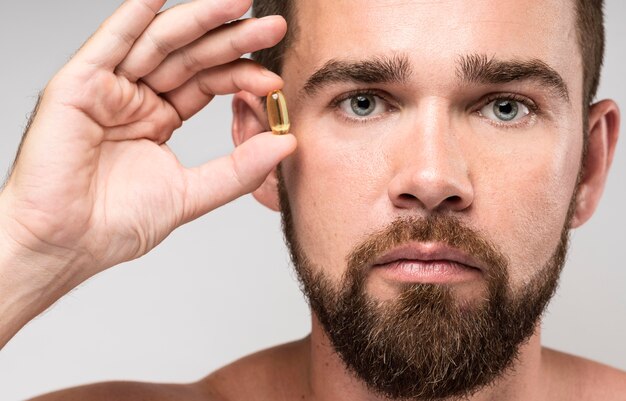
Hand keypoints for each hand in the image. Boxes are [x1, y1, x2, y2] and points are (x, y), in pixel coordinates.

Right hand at [0, 0, 295, 286]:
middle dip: (232, 39)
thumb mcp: (190, 193)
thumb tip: (286, 145)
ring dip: (199, 19)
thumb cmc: (114, 224)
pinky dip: (134, 15)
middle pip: (191, 57)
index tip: (276, 80)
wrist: (64, 246)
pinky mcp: (79, 86)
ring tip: (238, 3)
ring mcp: (108, 88)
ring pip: (159, 43)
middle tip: (272, 28)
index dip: (242, 76)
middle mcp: (135, 97)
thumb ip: (239, 170)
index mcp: (159, 118)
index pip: (208, 83)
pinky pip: (109, 42)